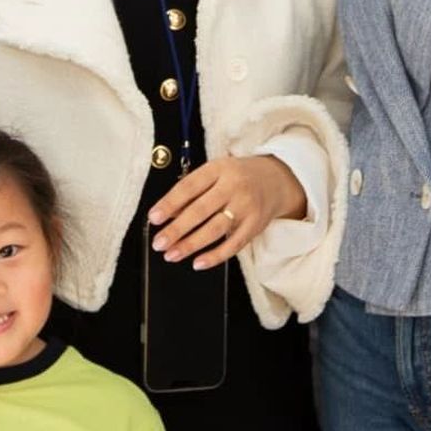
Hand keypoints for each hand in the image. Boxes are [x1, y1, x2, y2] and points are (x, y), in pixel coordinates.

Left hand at [147, 155, 305, 269]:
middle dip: (176, 229)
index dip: (170, 203)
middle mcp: (233, 186)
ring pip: (214, 229)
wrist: (276, 179)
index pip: (189, 186)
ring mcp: (246, 206)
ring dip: (190, 245)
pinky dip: (215, 256)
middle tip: (159, 243)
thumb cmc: (238, 176)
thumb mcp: (215, 172)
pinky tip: (198, 262)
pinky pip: (233, 245)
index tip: (154, 217)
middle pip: (200, 210)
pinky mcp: (254, 225)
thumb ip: (192, 190)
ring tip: (172, 254)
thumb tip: (168, 213)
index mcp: (219, 168)